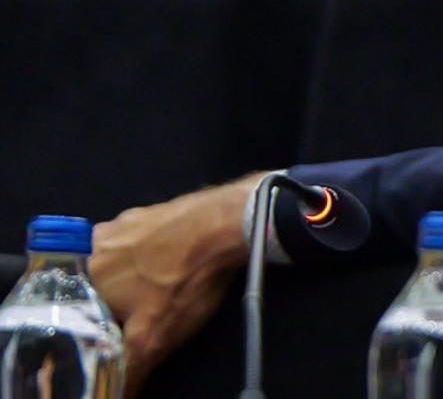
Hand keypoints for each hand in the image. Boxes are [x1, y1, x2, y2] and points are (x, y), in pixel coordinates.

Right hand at [91, 173, 267, 397]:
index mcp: (80, 277)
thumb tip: (114, 394)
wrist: (225, 223)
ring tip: (152, 295)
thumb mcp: (153, 336)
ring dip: (125, 284)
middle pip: (88, 291)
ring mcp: (116, 226)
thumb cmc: (184, 280)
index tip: (103, 341)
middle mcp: (89, 247)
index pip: (65, 316)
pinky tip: (165, 268)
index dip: (84, 333)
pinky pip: (133, 245)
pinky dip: (143, 261)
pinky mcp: (142, 214)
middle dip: (107, 310)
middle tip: (131, 320)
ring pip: (110, 267)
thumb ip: (126, 369)